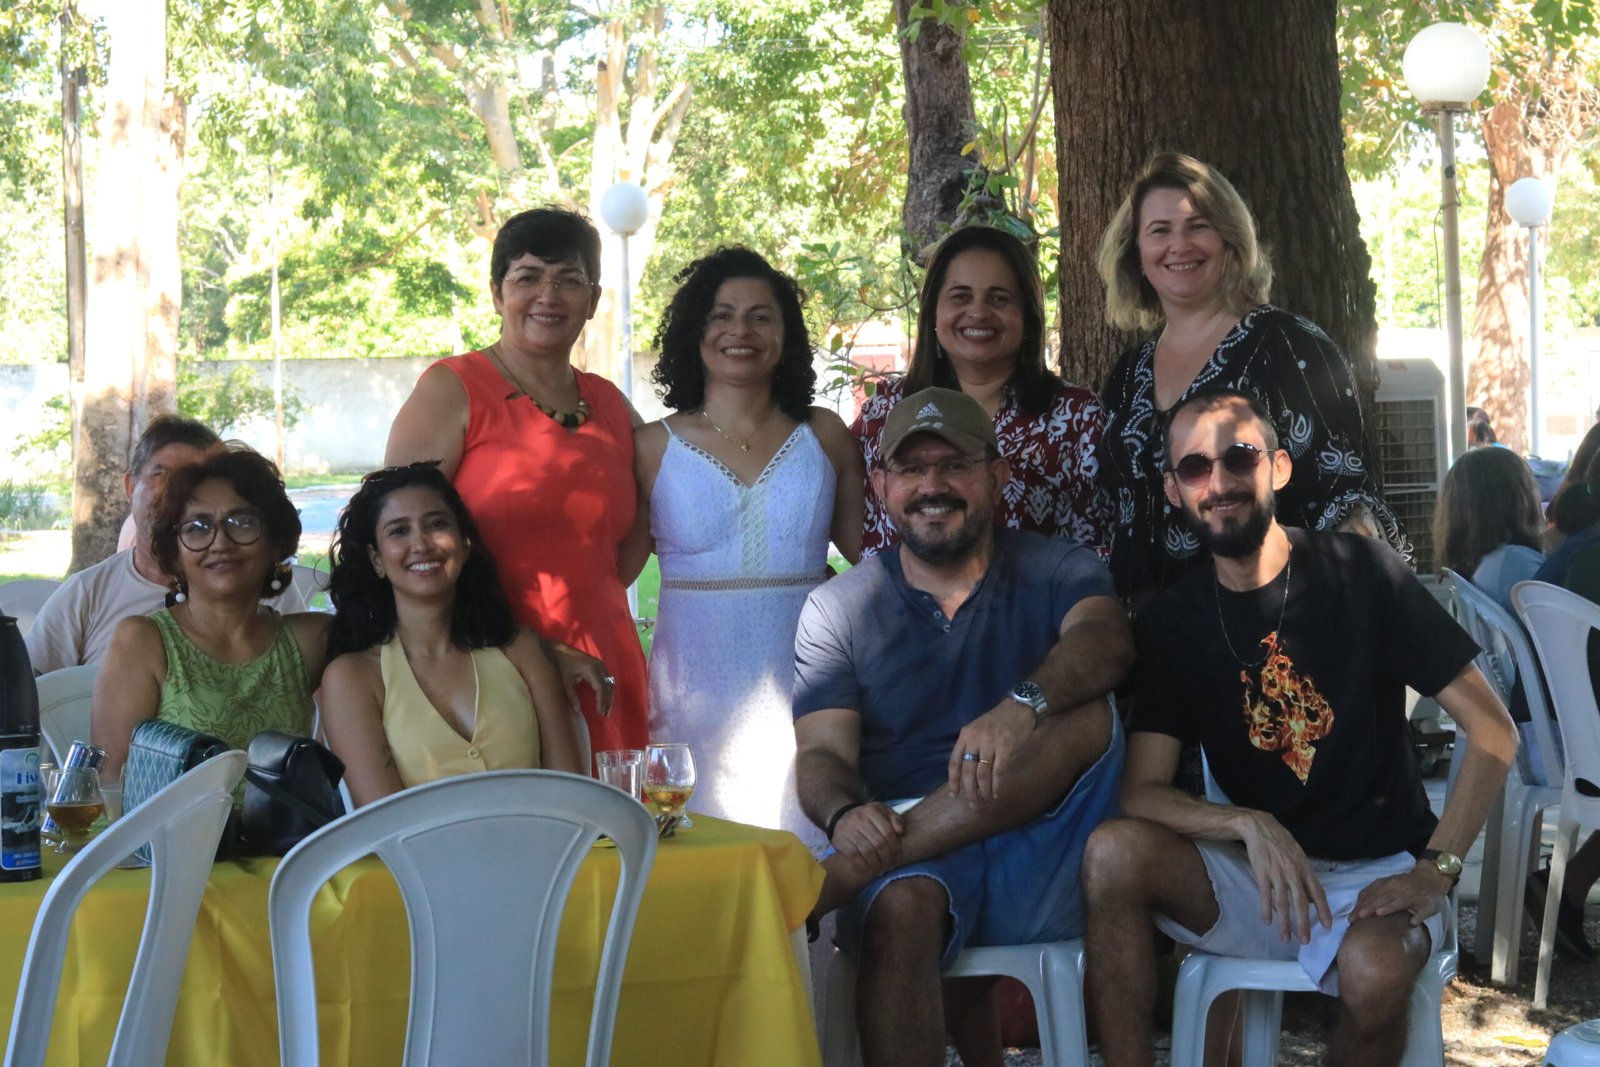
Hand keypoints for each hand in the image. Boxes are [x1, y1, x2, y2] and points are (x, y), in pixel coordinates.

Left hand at [547, 641, 614, 715]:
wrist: (558, 649)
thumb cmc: (560, 664)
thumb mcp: (564, 681)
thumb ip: (571, 696)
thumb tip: (577, 710)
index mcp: (591, 669)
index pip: (601, 688)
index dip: (602, 702)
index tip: (600, 713)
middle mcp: (598, 665)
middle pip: (608, 686)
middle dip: (607, 701)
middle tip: (605, 714)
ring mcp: (599, 664)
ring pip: (610, 682)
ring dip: (608, 696)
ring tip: (605, 709)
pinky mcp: (598, 664)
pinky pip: (607, 679)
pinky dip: (607, 689)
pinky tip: (603, 698)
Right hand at [830, 801, 904, 876]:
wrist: (842, 818)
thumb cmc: (868, 818)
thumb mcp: (883, 812)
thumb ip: (895, 819)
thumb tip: (900, 831)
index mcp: (872, 811)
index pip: (888, 832)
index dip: (895, 847)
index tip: (898, 857)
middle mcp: (859, 818)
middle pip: (878, 843)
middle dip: (887, 858)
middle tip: (890, 867)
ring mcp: (848, 829)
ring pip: (867, 851)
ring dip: (876, 864)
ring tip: (881, 871)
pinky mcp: (840, 840)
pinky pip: (854, 856)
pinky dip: (863, 865)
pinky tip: (869, 870)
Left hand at [947, 700, 1034, 801]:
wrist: (1018, 708)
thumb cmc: (998, 721)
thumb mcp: (977, 729)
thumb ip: (970, 747)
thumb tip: (966, 775)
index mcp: (965, 735)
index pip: (954, 762)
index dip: (953, 780)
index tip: (954, 795)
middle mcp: (975, 739)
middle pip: (968, 771)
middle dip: (969, 791)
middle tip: (973, 805)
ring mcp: (990, 743)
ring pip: (983, 774)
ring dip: (984, 791)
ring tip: (985, 802)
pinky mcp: (1006, 747)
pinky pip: (998, 771)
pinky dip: (997, 785)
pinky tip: (996, 794)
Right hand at [1236, 810, 1332, 943]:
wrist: (1259, 827)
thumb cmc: (1281, 842)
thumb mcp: (1298, 856)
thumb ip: (1305, 876)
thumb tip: (1310, 899)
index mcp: (1305, 867)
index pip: (1317, 892)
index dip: (1323, 910)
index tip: (1327, 926)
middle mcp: (1293, 872)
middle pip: (1300, 902)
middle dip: (1303, 923)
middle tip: (1305, 940)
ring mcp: (1276, 873)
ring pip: (1282, 903)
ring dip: (1284, 922)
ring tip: (1286, 938)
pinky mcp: (1262, 873)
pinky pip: (1265, 895)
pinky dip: (1266, 910)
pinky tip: (1267, 922)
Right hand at [1350, 866, 1449, 925]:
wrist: (1428, 877)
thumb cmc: (1430, 897)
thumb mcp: (1431, 908)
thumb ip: (1421, 916)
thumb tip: (1412, 924)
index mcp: (1408, 896)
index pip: (1395, 903)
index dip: (1386, 908)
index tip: (1375, 914)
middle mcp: (1396, 888)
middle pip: (1379, 898)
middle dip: (1366, 908)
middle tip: (1355, 918)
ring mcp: (1388, 883)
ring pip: (1372, 893)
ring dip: (1361, 903)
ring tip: (1352, 914)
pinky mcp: (1384, 880)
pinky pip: (1371, 887)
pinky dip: (1363, 895)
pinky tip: (1357, 903)